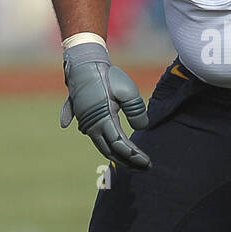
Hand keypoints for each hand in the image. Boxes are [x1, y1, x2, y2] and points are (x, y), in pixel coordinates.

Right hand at [60, 41, 150, 169]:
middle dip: (127, 161)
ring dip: (116, 156)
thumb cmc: (107, 77)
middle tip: (143, 168)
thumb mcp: (127, 90)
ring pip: (101, 145)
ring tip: (131, 161)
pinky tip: (104, 149)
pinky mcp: (83, 117)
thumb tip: (142, 128)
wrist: (83, 64)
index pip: (120, 145)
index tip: (147, 163)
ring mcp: (86, 123)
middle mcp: (92, 126)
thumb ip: (136, 110)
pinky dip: (101, 144)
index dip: (134, 156)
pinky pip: (91, 135)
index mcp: (103, 120)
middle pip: (110, 151)